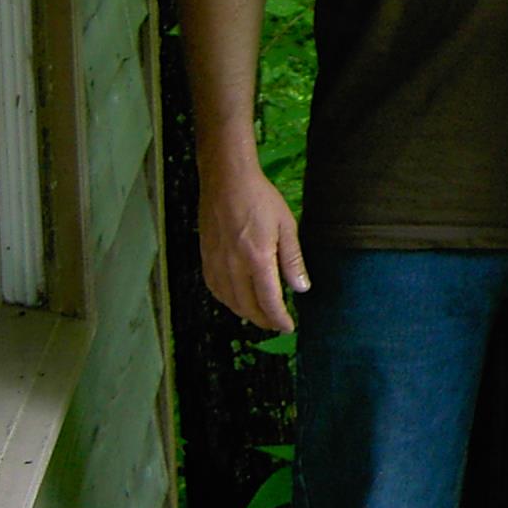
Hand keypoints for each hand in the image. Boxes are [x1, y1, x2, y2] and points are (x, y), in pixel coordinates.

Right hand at [200, 162, 308, 331]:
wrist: (226, 180)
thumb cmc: (260, 199)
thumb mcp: (286, 226)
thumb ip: (292, 260)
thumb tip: (301, 288)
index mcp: (257, 259)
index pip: (268, 301)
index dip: (279, 318)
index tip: (288, 327)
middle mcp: (233, 266)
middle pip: (247, 307)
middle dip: (264, 320)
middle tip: (277, 323)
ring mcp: (216, 263)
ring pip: (229, 302)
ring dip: (246, 313)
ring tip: (260, 315)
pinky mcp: (205, 258)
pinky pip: (215, 289)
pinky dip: (228, 300)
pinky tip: (237, 299)